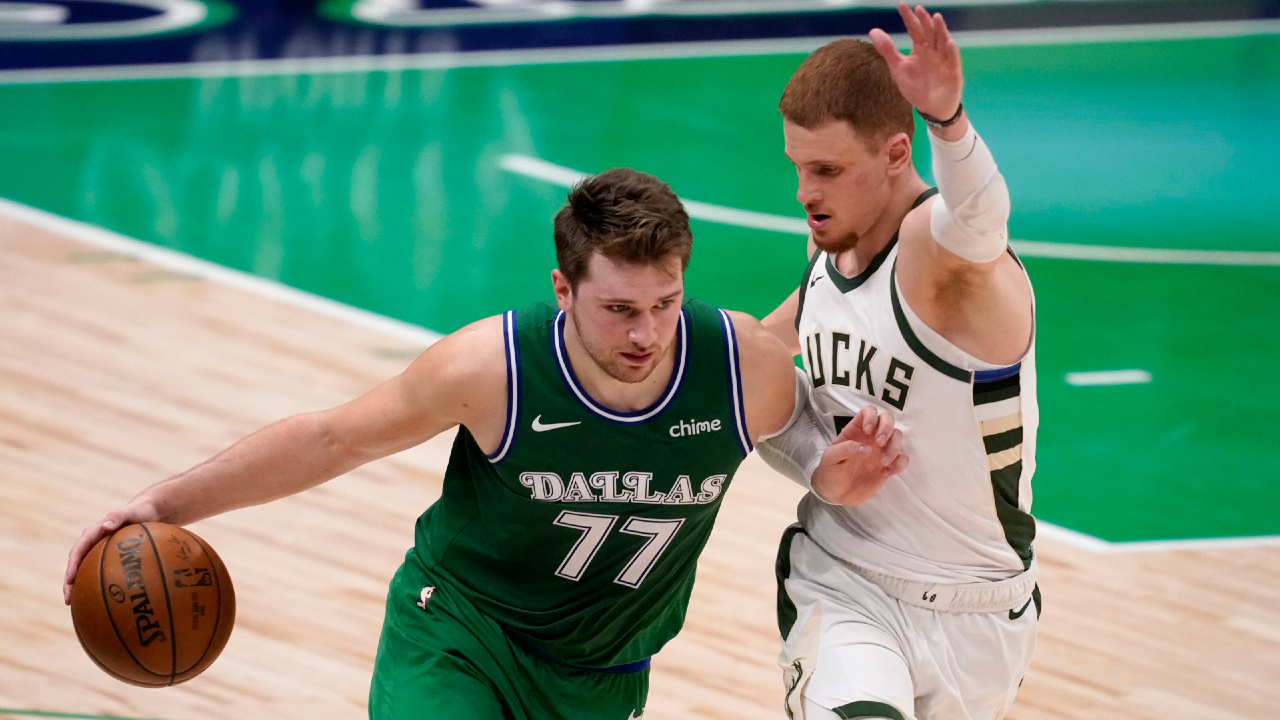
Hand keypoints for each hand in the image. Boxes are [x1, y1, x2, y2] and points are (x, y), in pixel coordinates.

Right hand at [64, 497, 160, 604]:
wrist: (150, 512)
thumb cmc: (140, 511)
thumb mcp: (130, 511)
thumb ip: (118, 516)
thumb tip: (105, 525)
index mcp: (94, 533)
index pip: (78, 550)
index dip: (72, 566)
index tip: (69, 580)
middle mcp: (94, 543)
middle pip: (77, 565)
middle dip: (70, 583)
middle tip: (68, 600)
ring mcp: (101, 551)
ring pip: (87, 571)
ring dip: (81, 587)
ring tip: (78, 606)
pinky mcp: (111, 557)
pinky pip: (102, 572)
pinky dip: (99, 585)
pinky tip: (103, 601)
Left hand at [811, 405, 908, 505]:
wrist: (835, 493)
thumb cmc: (830, 471)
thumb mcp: (831, 458)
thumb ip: (846, 449)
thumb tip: (867, 448)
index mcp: (856, 430)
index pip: (868, 411)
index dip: (871, 416)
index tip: (868, 431)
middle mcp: (871, 437)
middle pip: (888, 419)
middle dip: (887, 428)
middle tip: (880, 443)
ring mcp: (881, 451)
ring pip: (898, 437)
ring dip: (895, 447)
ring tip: (883, 463)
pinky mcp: (889, 466)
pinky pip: (903, 459)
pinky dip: (900, 464)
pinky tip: (887, 473)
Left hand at [869, 3, 963, 123]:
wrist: (931, 107)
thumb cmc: (916, 86)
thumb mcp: (898, 68)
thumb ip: (888, 50)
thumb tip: (873, 31)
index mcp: (921, 48)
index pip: (914, 30)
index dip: (909, 18)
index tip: (901, 5)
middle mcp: (933, 51)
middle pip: (929, 33)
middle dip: (924, 21)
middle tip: (918, 9)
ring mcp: (944, 60)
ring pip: (942, 42)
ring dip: (940, 30)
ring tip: (936, 17)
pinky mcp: (953, 72)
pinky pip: (953, 60)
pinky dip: (951, 52)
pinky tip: (948, 42)